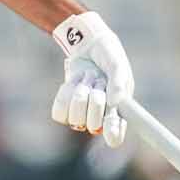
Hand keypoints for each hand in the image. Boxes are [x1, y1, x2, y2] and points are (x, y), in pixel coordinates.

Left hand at [51, 10, 131, 147]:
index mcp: (119, 111)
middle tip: (99, 82)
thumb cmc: (108, 56)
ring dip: (80, 93)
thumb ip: (118, 81)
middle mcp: (101, 116)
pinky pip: (60, 113)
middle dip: (95, 101)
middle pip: (93, 125)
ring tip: (87, 78)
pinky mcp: (67, 107)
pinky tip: (74, 82)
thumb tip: (114, 102)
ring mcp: (83, 113)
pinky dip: (65, 94)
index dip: (112, 134)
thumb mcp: (117, 64)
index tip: (108, 126)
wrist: (88, 45)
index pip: (116, 135)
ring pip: (75, 118)